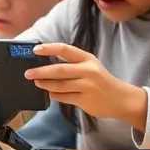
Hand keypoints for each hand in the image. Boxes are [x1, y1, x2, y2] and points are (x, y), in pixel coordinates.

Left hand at [26, 43, 146, 127]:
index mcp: (87, 59)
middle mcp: (88, 71)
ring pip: (59, 85)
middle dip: (40, 72)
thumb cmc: (101, 80)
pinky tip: (51, 93)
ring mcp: (87, 87)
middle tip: (28, 73)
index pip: (65, 49)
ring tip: (37, 83)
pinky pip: (63, 97)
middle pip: (59, 70)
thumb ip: (71, 63)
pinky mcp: (85, 101)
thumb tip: (44, 63)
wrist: (120, 99)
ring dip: (45, 84)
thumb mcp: (90, 66)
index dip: (48, 48)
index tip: (35, 50)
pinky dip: (54, 95)